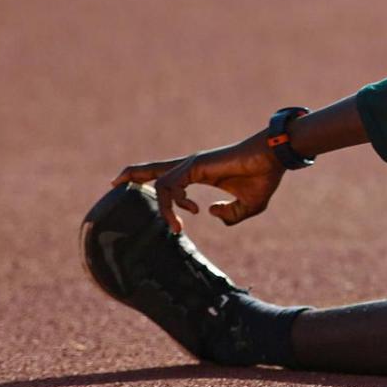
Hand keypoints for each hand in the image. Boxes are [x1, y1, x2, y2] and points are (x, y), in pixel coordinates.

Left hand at [113, 134, 283, 232]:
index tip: (184, 222)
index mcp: (201, 173)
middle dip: (132, 176)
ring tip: (177, 228)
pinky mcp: (194, 167)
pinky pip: (168, 186)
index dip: (169, 200)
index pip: (170, 179)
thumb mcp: (247, 206)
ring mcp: (191, 165)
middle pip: (153, 170)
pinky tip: (186, 213)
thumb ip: (230, 215)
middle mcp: (191, 167)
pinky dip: (171, 203)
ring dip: (164, 209)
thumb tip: (209, 213)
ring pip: (158, 184)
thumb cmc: (264, 177)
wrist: (274, 158)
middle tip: (112, 184)